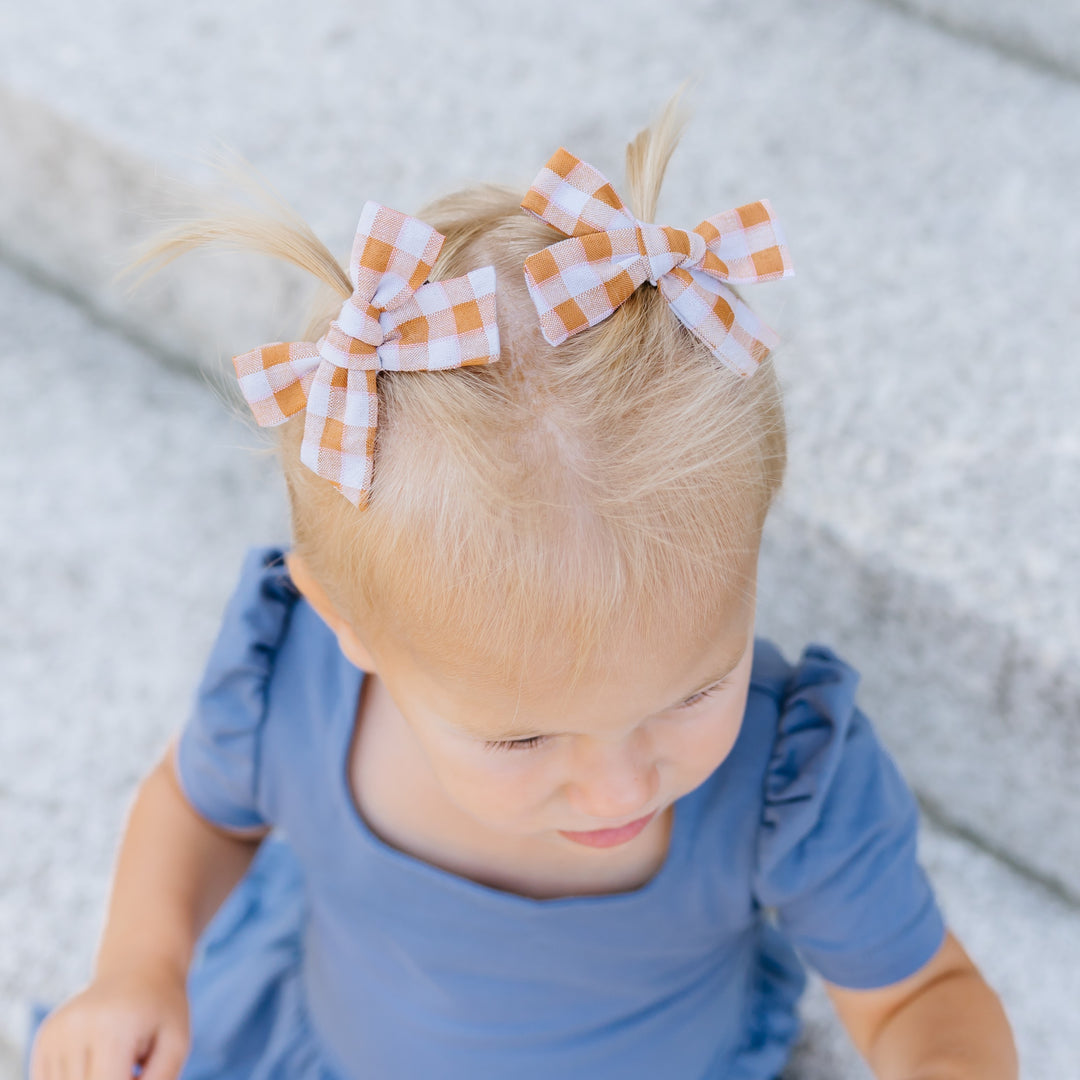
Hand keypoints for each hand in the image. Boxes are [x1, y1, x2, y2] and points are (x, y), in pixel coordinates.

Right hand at [29, 962, 189, 1079]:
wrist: (138, 968)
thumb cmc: (161, 1010)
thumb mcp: (176, 1044)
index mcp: (112, 1028)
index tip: (137, 1075)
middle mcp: (75, 1029)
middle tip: (131, 1066)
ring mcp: (54, 1034)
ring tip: (116, 1062)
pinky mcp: (43, 1039)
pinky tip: (98, 1062)